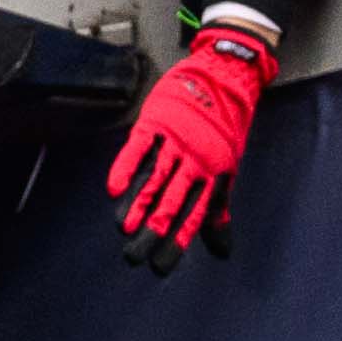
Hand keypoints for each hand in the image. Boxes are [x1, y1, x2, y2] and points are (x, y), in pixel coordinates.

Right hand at [102, 10, 274, 264]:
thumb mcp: (227, 167)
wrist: (224, 74)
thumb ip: (218, 208)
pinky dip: (126, 167)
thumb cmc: (224, 124)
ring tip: (123, 228)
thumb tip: (222, 249)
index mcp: (212, 172)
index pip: (193, 214)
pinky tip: (114, 189)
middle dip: (152, 231)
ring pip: (154, 179)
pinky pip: (140, 148)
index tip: (160, 266)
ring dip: (138, 204)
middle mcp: (193, 160)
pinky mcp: (156, 122)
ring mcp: (174, 141)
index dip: (177, 240)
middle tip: (134, 256)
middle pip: (170, 202)